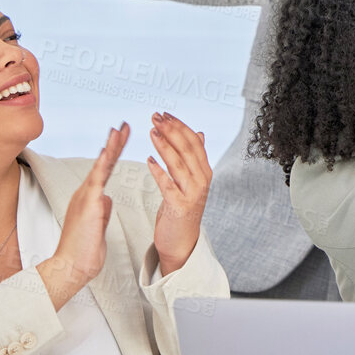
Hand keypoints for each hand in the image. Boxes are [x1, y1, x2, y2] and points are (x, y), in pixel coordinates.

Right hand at [39, 124, 124, 308]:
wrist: (71, 267)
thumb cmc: (84, 250)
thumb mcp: (98, 224)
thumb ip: (102, 209)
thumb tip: (107, 198)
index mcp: (91, 197)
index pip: (106, 170)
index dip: (114, 153)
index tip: (123, 136)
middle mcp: (86, 193)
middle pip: (103, 163)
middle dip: (114, 143)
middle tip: (124, 125)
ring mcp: (85, 198)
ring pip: (100, 167)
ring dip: (110, 148)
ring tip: (119, 130)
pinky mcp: (87, 205)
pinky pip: (97, 182)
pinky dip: (103, 166)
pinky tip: (108, 152)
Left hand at [147, 112, 212, 275]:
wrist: (181, 241)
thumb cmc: (182, 208)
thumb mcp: (192, 180)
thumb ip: (195, 157)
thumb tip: (200, 132)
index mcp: (205, 171)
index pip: (194, 142)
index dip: (180, 126)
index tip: (165, 114)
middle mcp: (202, 180)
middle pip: (187, 149)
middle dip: (171, 131)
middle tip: (156, 117)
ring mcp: (192, 194)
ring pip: (178, 164)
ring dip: (165, 146)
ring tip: (152, 132)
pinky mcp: (179, 206)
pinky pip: (168, 186)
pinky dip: (159, 172)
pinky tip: (149, 160)